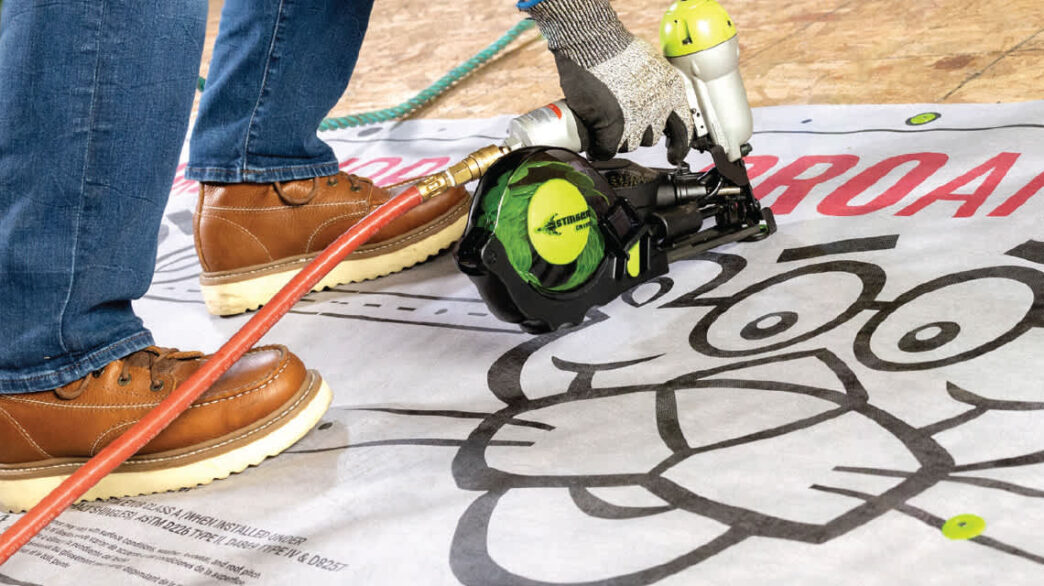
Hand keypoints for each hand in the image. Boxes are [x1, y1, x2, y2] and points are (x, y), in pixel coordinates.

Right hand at [524, 0, 693, 163]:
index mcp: (672, 92)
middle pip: (651, 139)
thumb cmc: (616, 48)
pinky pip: (608, 150)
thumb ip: (656, 88)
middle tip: (623, 125)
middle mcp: (658, 108)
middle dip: (637, 134)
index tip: (675, 154)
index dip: (680, 145)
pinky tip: (595, 145)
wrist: (593, 42)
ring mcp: (636, 120)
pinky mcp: (613, 127)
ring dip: (617, 140)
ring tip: (605, 125)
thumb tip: (653, 103)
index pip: (684, 129)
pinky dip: (600, 149)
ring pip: (629, 145)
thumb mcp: (651, 65)